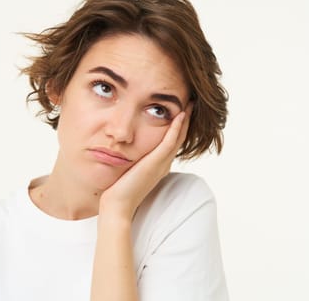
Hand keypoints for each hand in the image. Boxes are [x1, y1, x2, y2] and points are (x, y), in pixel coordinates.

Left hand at [99, 104, 192, 219]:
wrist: (117, 205)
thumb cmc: (117, 189)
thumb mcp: (128, 169)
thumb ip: (132, 159)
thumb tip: (125, 148)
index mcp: (159, 165)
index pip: (172, 141)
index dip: (178, 125)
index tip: (179, 109)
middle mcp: (164, 164)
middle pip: (179, 137)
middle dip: (185, 119)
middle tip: (190, 102)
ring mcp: (162, 163)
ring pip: (178, 137)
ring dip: (185, 119)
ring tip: (189, 103)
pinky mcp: (156, 163)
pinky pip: (170, 141)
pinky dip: (176, 127)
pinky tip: (179, 114)